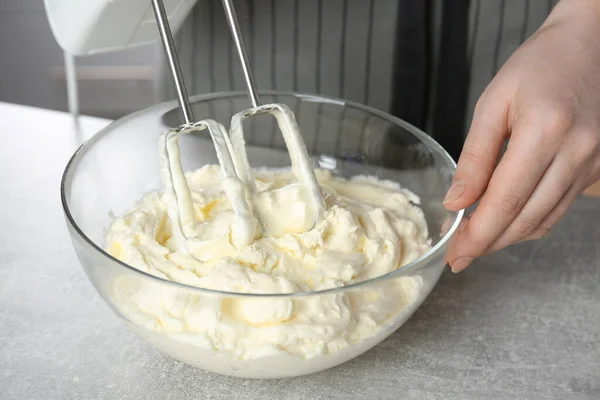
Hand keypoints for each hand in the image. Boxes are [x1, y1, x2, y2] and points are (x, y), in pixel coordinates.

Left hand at [444, 0, 599, 271]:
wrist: (589, 48)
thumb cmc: (537, 67)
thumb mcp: (494, 103)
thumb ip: (475, 156)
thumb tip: (456, 203)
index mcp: (545, 129)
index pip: (505, 200)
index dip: (478, 234)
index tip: (455, 254)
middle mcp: (577, 151)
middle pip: (526, 218)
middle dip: (488, 243)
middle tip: (459, 255)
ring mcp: (592, 162)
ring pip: (545, 220)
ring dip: (508, 238)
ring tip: (477, 243)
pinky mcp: (597, 168)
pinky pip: (559, 209)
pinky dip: (531, 224)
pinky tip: (507, 225)